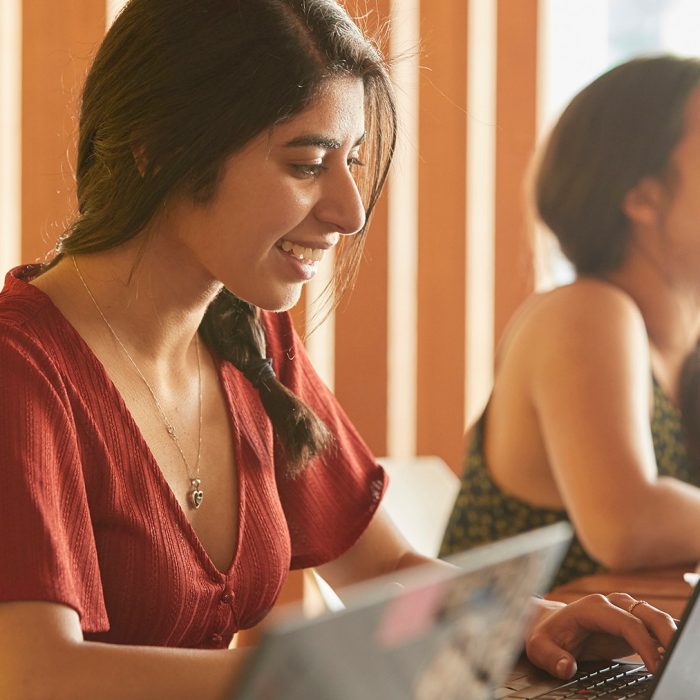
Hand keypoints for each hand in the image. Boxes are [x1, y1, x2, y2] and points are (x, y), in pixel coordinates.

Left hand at [525, 593, 676, 679]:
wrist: (547, 624)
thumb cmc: (545, 635)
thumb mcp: (539, 647)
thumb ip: (551, 657)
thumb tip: (567, 667)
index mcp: (591, 607)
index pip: (625, 622)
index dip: (643, 643)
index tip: (655, 666)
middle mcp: (610, 605)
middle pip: (646, 613)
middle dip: (667, 633)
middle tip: (678, 657)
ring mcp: (622, 612)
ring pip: (654, 617)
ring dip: (671, 633)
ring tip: (682, 655)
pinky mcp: (629, 623)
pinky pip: (653, 626)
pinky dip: (667, 636)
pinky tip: (676, 650)